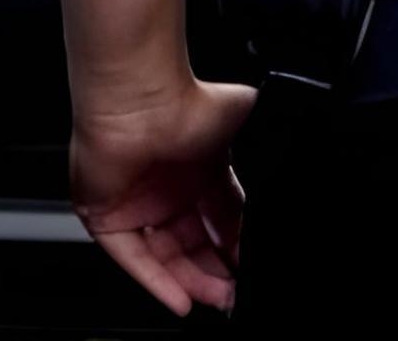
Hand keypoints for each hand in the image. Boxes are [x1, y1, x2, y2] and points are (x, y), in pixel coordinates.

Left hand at [71, 77, 256, 315]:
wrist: (142, 99)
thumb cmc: (190, 100)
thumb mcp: (243, 124)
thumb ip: (260, 148)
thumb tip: (289, 152)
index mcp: (199, 170)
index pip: (220, 221)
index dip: (235, 246)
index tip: (249, 267)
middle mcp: (167, 190)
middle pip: (193, 245)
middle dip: (216, 271)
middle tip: (235, 291)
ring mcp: (137, 205)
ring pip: (165, 256)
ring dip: (192, 281)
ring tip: (217, 298)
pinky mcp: (108, 217)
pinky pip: (133, 259)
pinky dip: (157, 282)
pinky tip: (181, 298)